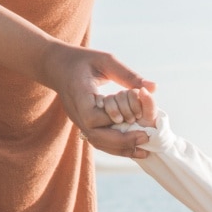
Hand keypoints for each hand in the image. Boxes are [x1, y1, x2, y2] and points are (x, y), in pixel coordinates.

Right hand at [41, 44, 155, 158]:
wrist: (58, 66)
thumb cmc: (83, 60)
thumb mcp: (106, 61)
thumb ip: (128, 75)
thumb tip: (154, 88)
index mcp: (79, 94)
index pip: (93, 117)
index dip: (113, 119)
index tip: (135, 118)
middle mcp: (76, 112)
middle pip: (96, 136)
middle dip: (122, 141)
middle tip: (146, 138)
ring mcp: (78, 120)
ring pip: (97, 142)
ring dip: (120, 149)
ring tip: (143, 151)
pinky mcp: (83, 124)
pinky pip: (98, 140)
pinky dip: (115, 146)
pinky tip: (133, 147)